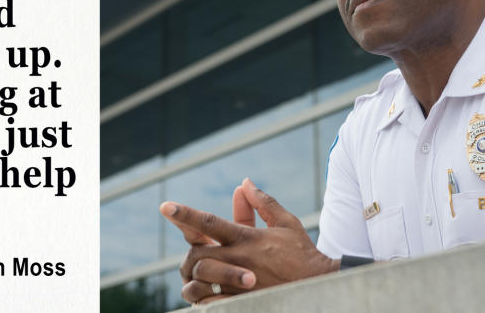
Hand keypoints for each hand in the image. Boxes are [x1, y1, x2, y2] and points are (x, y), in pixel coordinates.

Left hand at [160, 178, 337, 303]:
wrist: (319, 285)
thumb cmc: (302, 253)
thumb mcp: (286, 223)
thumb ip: (262, 203)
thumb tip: (244, 183)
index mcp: (247, 237)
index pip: (210, 222)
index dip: (185, 214)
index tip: (165, 206)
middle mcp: (240, 259)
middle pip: (198, 253)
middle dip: (188, 256)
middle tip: (189, 259)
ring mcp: (240, 283)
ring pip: (200, 280)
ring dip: (191, 280)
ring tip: (192, 281)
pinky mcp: (243, 302)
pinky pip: (212, 303)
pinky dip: (203, 301)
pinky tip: (204, 298)